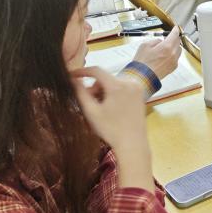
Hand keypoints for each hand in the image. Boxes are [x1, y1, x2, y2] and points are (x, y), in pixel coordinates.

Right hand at [72, 66, 154, 189]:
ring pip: (112, 82)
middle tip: (91, 104)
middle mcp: (130, 82)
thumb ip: (80, 93)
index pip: (96, 70)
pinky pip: (121, 86)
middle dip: (94, 88)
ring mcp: (137, 87)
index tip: (71, 75)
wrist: (132, 142)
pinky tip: (111, 107)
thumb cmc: (110, 129)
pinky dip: (113, 93)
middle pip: (105, 78)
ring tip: (102, 108)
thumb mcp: (91, 111)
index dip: (82, 71)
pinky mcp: (140, 92)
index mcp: (118, 85)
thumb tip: (72, 79)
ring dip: (103, 91)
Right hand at [132, 26, 181, 79]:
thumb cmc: (142, 62)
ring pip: (178, 50)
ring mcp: (174, 61)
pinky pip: (176, 58)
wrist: (142, 77)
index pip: (174, 35)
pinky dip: (173, 54)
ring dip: (174, 46)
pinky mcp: (173, 68)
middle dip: (174, 38)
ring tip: (167, 47)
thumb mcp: (145, 46)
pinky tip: (166, 55)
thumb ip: (155, 41)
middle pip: (178, 42)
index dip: (175, 30)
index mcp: (167, 46)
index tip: (176, 28)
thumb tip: (161, 42)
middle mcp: (173, 54)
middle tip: (170, 37)